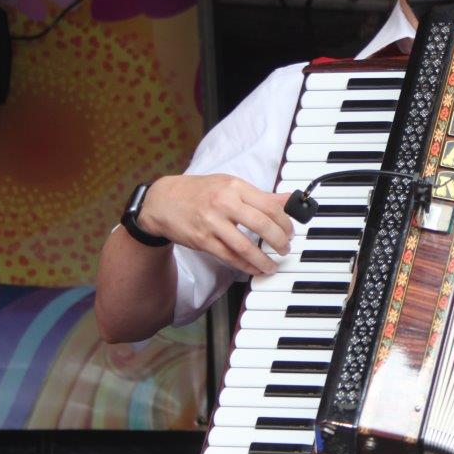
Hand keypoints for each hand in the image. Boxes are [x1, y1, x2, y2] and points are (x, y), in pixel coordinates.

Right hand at [138, 174, 293, 275]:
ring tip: (272, 265)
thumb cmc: (200, 192)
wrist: (163, 201)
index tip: (290, 231)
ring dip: (263, 260)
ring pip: (245, 246)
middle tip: (285, 248)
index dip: (285, 222)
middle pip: (261, 225)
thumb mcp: (230, 185)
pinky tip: (254, 268)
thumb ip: (259, 195)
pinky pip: (229, 257)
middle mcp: (224, 203)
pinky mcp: (202, 240)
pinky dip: (245, 266)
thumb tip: (289, 200)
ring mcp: (212, 223)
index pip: (269, 206)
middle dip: (279, 241)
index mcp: (234, 187)